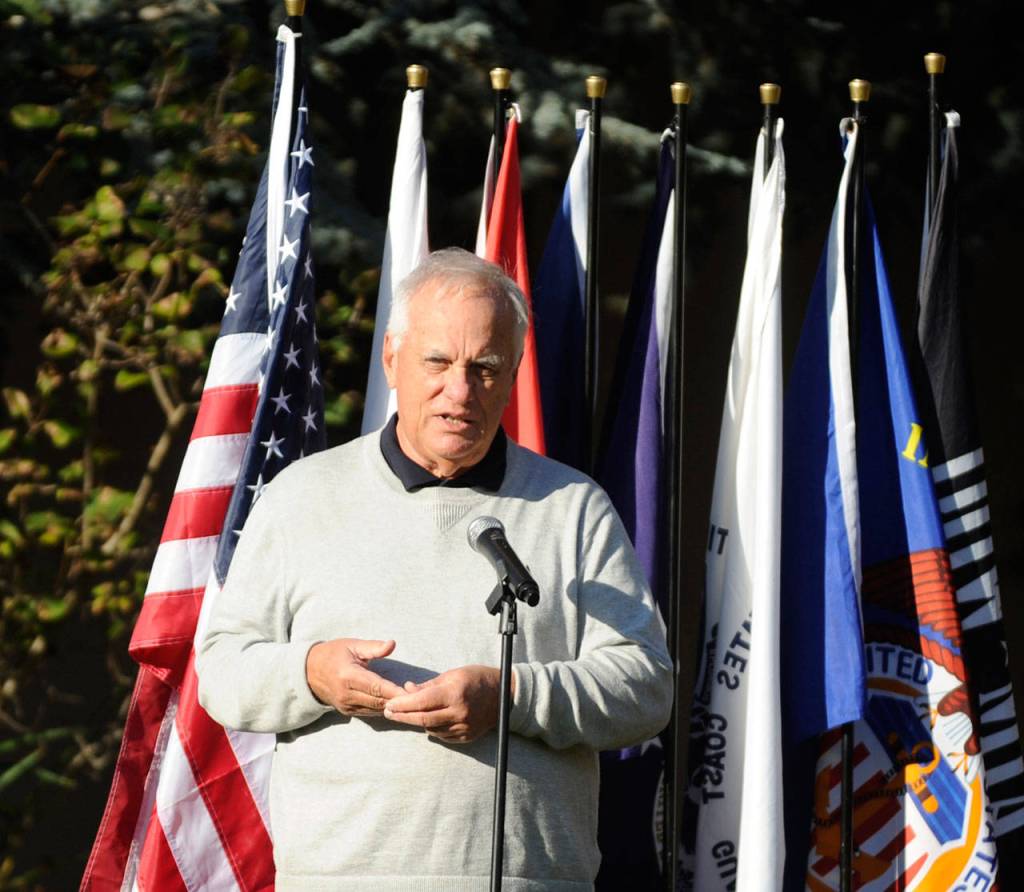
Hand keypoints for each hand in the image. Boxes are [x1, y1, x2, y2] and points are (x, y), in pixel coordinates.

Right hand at [305, 638, 404, 715]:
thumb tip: (392, 644)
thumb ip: (373, 647)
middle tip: (420, 699)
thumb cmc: (334, 654)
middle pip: (378, 701)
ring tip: (414, 703)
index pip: (376, 687)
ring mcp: (346, 706)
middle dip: (399, 701)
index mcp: (348, 676)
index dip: (395, 692)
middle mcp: (347, 694)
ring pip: (376, 710)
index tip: (413, 692)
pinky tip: (399, 705)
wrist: (309, 672)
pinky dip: (384, 709)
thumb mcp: (352, 645)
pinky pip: (370, 713)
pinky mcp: (348, 712)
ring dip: (394, 707)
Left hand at [383, 665, 509, 743]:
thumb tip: (407, 690)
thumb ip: (428, 685)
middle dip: (402, 716)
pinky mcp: (466, 736)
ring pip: (430, 729)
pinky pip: (442, 735)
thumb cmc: (477, 678)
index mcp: (454, 694)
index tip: (389, 704)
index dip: (402, 704)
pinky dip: (431, 728)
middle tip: (389, 712)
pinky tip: (427, 719)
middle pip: (422, 719)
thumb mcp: (452, 674)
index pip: (421, 702)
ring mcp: (463, 727)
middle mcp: (459, 713)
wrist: (504, 695)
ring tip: (405, 714)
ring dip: (415, 722)